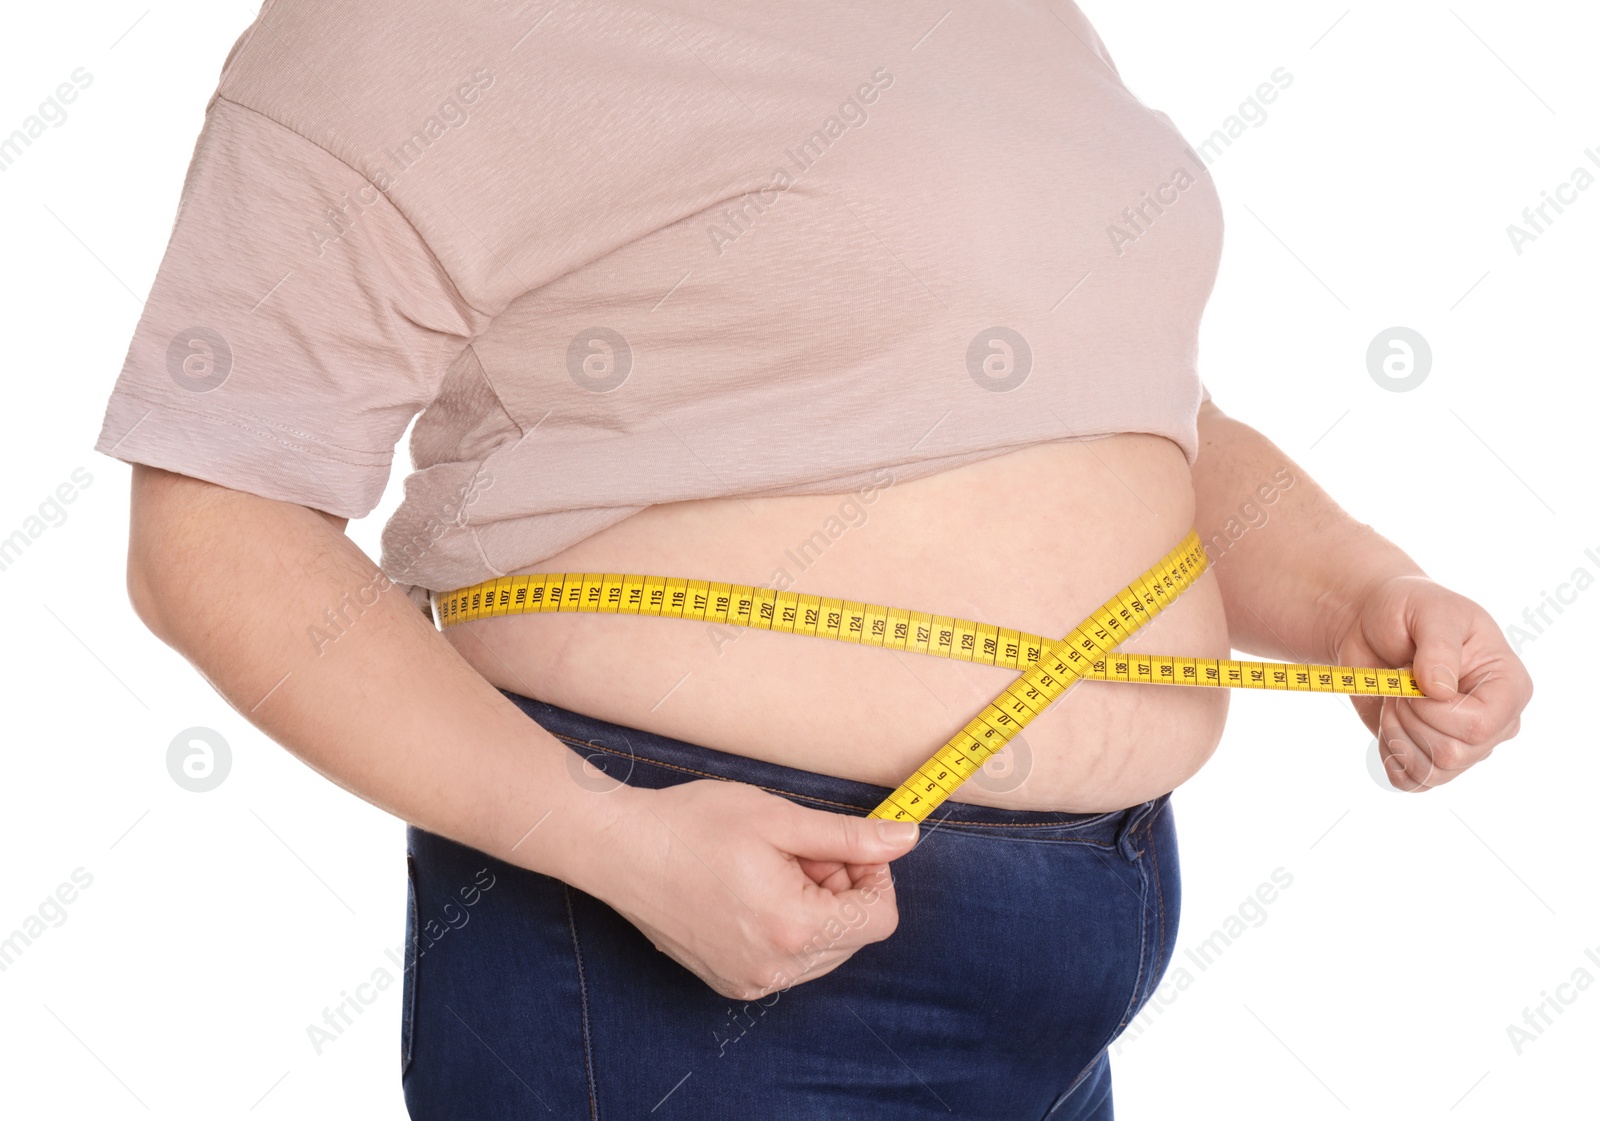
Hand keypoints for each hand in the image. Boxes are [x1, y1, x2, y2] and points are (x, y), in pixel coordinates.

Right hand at [587, 779, 918, 998]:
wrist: (621, 850)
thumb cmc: (693, 825)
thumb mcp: (780, 819)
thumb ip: (850, 836)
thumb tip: (905, 839)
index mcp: (794, 928)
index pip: (879, 919)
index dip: (875, 877)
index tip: (847, 846)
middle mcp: (775, 968)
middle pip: (853, 937)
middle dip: (843, 891)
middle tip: (803, 851)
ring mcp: (750, 981)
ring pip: (823, 952)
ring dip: (817, 909)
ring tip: (775, 868)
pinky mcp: (730, 981)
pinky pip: (787, 962)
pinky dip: (788, 927)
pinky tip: (755, 891)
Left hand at [1334, 574, 1533, 790]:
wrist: (1371, 625)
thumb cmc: (1409, 611)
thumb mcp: (1429, 611)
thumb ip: (1439, 647)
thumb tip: (1441, 691)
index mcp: (1508, 687)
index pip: (1479, 727)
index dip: (1434, 711)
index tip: (1411, 678)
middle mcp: (1494, 724)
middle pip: (1452, 755)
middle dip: (1407, 719)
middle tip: (1398, 686)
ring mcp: (1465, 745)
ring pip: (1431, 773)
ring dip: (1395, 735)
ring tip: (1393, 700)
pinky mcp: (1432, 758)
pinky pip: (1411, 782)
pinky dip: (1389, 756)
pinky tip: (1388, 724)